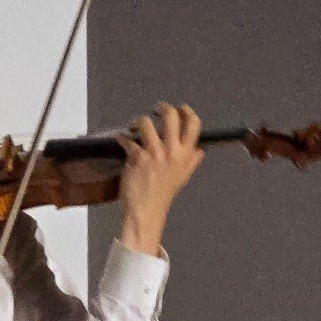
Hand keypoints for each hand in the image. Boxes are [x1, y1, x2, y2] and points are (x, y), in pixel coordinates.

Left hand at [114, 102, 202, 253]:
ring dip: (138, 122)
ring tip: (134, 127)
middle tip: (155, 111)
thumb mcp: (183, 177)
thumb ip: (192, 162)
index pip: (194, 125)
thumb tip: (200, 150)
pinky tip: (120, 140)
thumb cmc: (164, 194)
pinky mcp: (137, 157)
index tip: (180, 108)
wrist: (147, 211)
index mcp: (186, 155)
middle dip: (162, 108)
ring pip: (147, 124)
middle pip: (171, 117)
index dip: (187, 112)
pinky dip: (122, 138)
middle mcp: (172, 151)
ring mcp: (155, 153)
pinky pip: (128, 140)